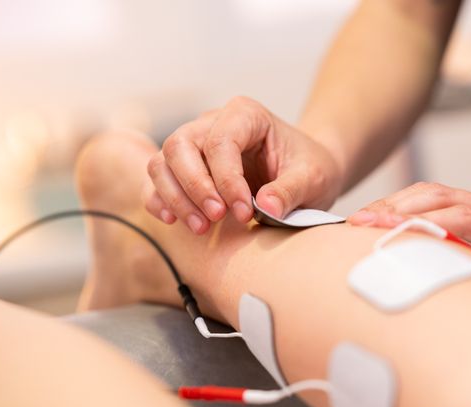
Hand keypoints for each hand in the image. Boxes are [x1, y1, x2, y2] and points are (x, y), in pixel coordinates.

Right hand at [144, 97, 342, 233]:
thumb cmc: (310, 166)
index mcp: (246, 115)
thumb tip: (266, 207)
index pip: (221, 141)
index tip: (246, 212)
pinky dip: (160, 199)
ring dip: (176, 197)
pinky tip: (173, 220)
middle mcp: (213, 123)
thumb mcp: (312, 177)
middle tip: (216, 218)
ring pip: (163, 162)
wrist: (307, 171)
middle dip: (194, 186)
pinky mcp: (187, 168)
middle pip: (180, 145)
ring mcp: (196, 144)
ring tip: (201, 228)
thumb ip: (291, 190)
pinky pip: (159, 179)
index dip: (227, 180)